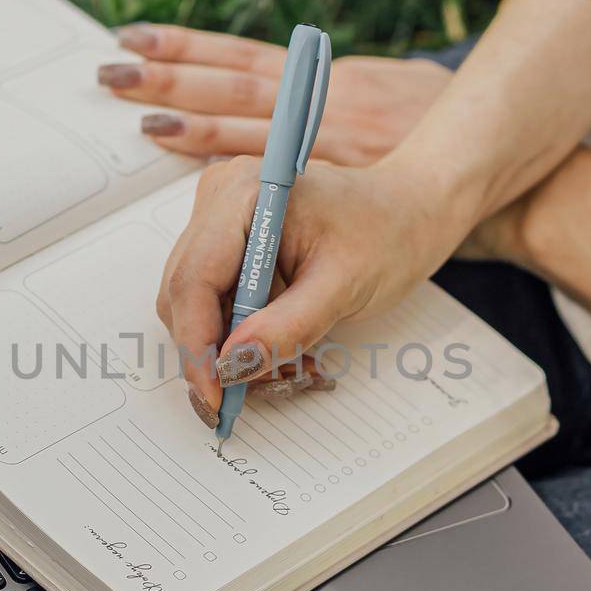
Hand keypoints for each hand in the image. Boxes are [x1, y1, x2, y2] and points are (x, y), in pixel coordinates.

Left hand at [99, 23, 451, 163]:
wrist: (492, 162)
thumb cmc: (441, 132)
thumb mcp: (388, 94)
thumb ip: (332, 99)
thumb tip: (290, 102)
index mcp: (326, 82)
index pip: (241, 59)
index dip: (188, 48)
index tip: (135, 37)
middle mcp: (322, 103)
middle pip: (232, 84)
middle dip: (170, 75)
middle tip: (110, 69)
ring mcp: (331, 141)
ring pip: (252, 124)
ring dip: (194, 119)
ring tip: (142, 113)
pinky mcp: (345, 178)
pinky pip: (284, 174)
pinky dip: (243, 168)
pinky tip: (210, 173)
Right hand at [157, 155, 464, 424]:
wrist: (407, 214)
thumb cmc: (386, 234)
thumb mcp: (345, 285)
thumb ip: (288, 326)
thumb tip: (233, 365)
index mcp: (246, 193)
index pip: (194, 277)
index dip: (197, 343)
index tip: (215, 393)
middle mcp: (220, 198)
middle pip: (182, 292)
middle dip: (208, 350)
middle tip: (239, 397)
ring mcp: (217, 218)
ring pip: (190, 302)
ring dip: (221, 345)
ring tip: (272, 365)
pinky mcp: (224, 240)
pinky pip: (208, 298)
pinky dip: (232, 332)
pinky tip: (268, 343)